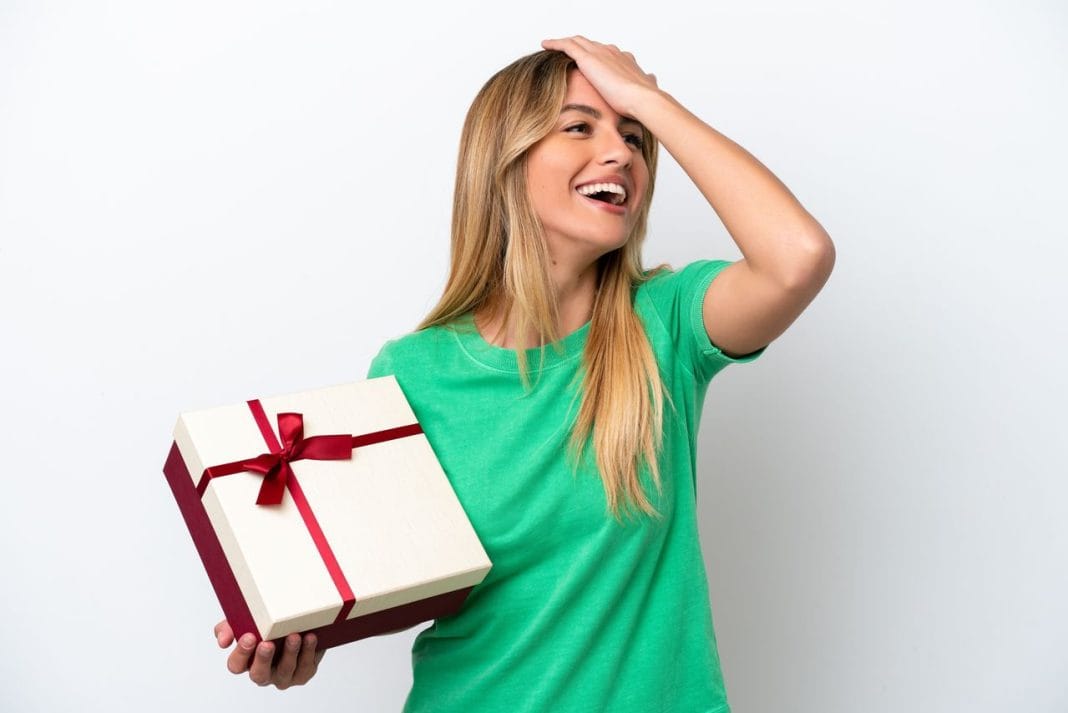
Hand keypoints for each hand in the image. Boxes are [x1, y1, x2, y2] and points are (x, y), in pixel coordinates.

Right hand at [214, 619, 323, 689]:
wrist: (302, 623)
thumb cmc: (269, 625)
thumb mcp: (247, 620)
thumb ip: (230, 626)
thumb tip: (223, 639)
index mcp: (247, 660)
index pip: (236, 665)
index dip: (241, 653)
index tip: (249, 637)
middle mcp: (263, 672)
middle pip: (258, 674)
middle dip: (263, 659)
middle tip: (267, 643)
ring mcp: (283, 676)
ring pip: (284, 671)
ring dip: (289, 653)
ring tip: (294, 636)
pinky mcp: (303, 673)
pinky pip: (306, 666)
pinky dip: (308, 651)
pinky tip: (310, 638)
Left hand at [540, 36, 658, 118]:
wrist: (642, 99)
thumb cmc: (643, 100)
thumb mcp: (646, 87)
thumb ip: (646, 82)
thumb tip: (651, 79)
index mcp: (624, 59)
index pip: (605, 53)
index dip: (595, 55)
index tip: (587, 60)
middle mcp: (612, 52)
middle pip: (590, 44)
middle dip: (578, 46)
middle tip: (566, 51)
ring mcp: (600, 53)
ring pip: (577, 42)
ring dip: (564, 42)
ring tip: (552, 45)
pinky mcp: (588, 58)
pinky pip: (567, 45)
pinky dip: (556, 43)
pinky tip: (546, 44)